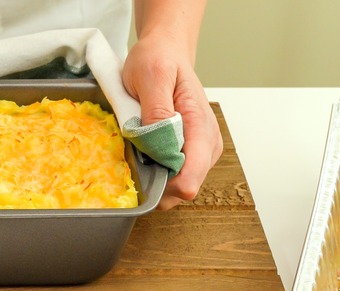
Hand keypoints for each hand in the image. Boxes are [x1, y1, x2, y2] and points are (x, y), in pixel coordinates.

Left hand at [122, 35, 222, 209]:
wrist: (165, 51)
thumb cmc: (158, 60)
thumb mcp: (151, 76)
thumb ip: (156, 110)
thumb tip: (159, 142)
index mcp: (200, 127)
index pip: (190, 179)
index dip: (162, 185)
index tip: (139, 170)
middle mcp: (206, 145)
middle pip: (182, 189)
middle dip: (155, 182)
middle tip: (133, 154)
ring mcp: (199, 151)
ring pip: (175, 187)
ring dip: (153, 176)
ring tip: (138, 148)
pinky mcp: (189, 153)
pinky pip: (171, 176)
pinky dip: (154, 170)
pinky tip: (143, 151)